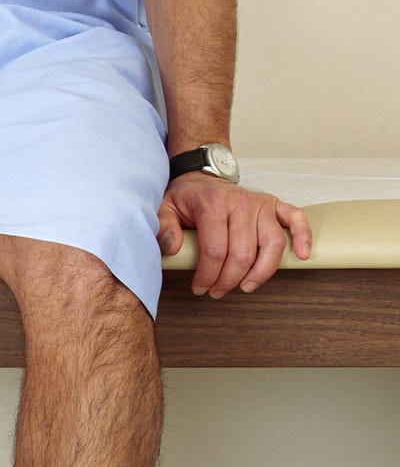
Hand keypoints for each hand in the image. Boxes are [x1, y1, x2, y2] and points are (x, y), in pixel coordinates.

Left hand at [157, 172, 312, 298]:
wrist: (203, 175)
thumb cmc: (187, 197)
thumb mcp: (165, 207)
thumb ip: (164, 227)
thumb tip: (172, 248)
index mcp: (213, 204)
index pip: (215, 250)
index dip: (208, 276)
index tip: (200, 287)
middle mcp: (241, 202)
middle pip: (243, 253)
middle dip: (229, 280)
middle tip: (217, 291)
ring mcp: (261, 204)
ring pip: (271, 244)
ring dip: (261, 272)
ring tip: (246, 286)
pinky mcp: (275, 204)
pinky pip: (296, 219)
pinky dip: (303, 237)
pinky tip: (301, 256)